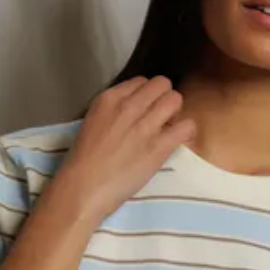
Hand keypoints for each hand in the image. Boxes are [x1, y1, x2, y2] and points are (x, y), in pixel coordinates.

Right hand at [52, 75, 197, 224]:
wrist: (83, 188)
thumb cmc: (83, 161)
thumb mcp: (93, 122)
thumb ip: (114, 111)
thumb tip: (135, 110)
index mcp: (109, 99)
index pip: (141, 81)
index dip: (147, 96)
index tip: (144, 111)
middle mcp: (128, 107)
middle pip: (162, 84)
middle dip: (164, 99)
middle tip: (160, 118)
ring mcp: (145, 126)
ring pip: (175, 100)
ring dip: (176, 113)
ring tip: (168, 129)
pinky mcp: (159, 147)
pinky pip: (187, 126)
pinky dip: (186, 132)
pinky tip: (176, 141)